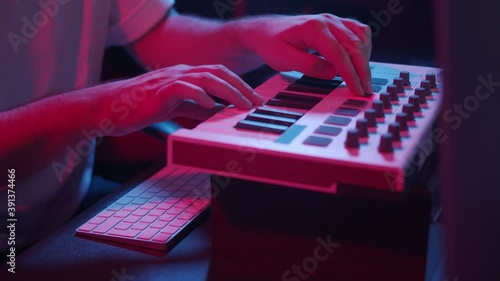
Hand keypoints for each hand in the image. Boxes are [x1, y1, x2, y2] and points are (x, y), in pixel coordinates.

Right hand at [95, 64, 262, 135]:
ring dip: (228, 91)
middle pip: (218, 72)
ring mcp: (169, 79)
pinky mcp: (159, 90)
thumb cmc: (140, 107)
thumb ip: (195, 107)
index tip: (254, 99)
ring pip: (205, 78)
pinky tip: (211, 105)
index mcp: (185, 75)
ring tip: (242, 104)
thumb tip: (216, 112)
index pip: (219, 74)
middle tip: (257, 102)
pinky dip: (199, 95)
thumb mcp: (175, 106)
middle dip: (241, 86)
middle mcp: (180, 73)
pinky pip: (183, 88)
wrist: (109, 108)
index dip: (239, 85)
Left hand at [235, 14, 371, 95]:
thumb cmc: (272, 45)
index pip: (339, 53)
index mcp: (313, 28)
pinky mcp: (338, 23)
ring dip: (365, 59)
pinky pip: (360, 32)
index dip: (350, 74)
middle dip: (362, 70)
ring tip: (361, 79)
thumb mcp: (283, 59)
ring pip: (362, 37)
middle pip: (355, 45)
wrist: (266, 32)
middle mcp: (327, 20)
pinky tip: (358, 63)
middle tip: (365, 90)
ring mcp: (334, 20)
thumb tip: (333, 73)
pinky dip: (363, 48)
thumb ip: (308, 66)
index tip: (356, 90)